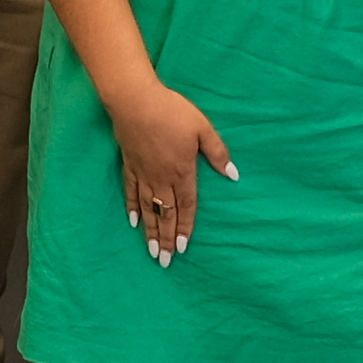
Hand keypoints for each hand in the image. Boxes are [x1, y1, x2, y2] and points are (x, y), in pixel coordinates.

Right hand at [113, 76, 238, 262]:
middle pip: (166, 214)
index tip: (184, 248)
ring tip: (151, 251)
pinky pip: (131, 192)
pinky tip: (133, 222)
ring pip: (148, 209)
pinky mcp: (129, 165)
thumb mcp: (203, 128)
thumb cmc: (172, 112)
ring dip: (151, 231)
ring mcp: (143, 173)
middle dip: (167, 239)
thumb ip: (218, 153)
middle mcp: (162, 178)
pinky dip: (132, 208)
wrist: (135, 101)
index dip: (186, 228)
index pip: (187, 206)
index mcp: (182, 171)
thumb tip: (233, 175)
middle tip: (166, 261)